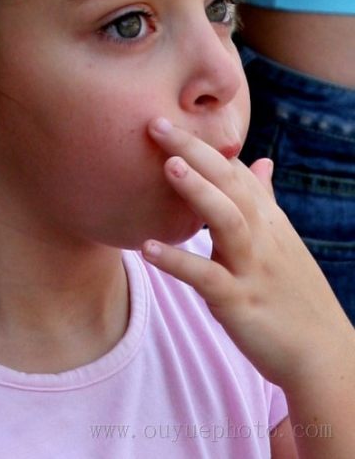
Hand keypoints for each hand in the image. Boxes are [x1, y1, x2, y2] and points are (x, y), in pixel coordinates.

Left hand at [142, 117, 352, 388]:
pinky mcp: (240, 301)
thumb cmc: (294, 292)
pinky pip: (207, 277)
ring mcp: (252, 267)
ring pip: (227, 220)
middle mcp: (262, 234)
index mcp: (267, 218)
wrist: (323, 353)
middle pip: (230, 182)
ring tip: (168, 166)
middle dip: (195, 150)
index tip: (172, 117)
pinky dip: (178, 262)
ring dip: (198, 192)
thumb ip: (265, 199)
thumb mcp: (282, 239)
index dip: (206, 144)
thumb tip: (262, 162)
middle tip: (157, 123)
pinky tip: (147, 248)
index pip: (236, 170)